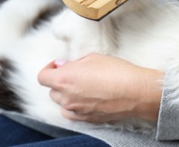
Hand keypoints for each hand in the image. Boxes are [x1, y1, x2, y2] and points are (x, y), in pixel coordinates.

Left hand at [37, 54, 163, 122]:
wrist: (136, 92)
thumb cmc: (117, 72)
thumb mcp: (94, 58)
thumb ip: (74, 63)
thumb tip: (63, 66)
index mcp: (65, 79)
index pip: (43, 77)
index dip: (49, 69)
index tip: (59, 65)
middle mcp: (66, 97)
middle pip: (52, 90)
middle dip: (60, 81)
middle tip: (76, 74)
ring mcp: (76, 110)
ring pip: (62, 103)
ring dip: (67, 95)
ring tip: (84, 87)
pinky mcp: (86, 119)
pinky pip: (72, 113)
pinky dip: (75, 106)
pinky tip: (88, 99)